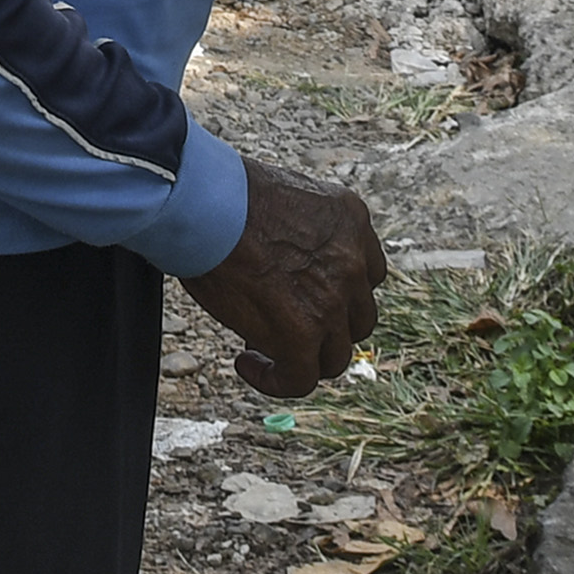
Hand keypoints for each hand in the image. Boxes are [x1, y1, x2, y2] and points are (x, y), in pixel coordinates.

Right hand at [180, 158, 383, 397]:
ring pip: (335, 354)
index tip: (302, 295)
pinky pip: (301, 379)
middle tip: (281, 321)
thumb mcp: (287, 195)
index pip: (366, 273)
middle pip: (357, 317)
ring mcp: (333, 301)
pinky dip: (276, 380)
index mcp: (352, 221)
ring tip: (259, 346)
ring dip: (303, 356)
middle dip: (323, 326)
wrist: (207, 203)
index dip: (336, 293)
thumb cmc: (224, 193)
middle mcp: (353, 262)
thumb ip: (303, 230)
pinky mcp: (303, 334)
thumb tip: (285, 264)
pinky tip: (246, 364)